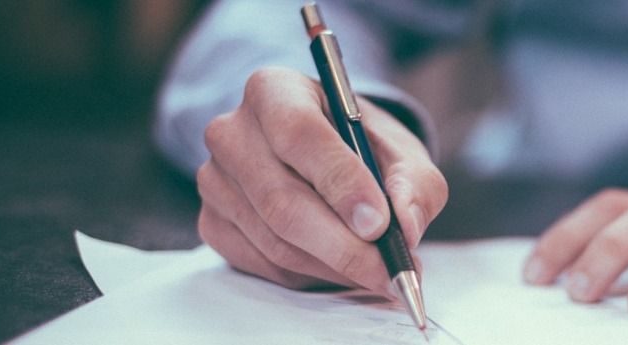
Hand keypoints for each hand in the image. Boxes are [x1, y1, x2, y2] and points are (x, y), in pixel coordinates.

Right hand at [196, 67, 446, 292]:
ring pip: (275, 241)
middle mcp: (232, 131)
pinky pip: (264, 264)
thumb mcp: (402, 151)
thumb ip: (414, 183)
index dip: (340, 181)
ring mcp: (215, 180)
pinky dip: (311, 276)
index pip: (299, 133)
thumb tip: (405, 225)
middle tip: (390, 270)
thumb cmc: (363, 147)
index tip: (379, 223)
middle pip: (282, 200)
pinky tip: (343, 268)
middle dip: (344, 246)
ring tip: (379, 273)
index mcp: (275, 90)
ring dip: (335, 267)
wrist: (327, 157)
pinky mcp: (212, 223)